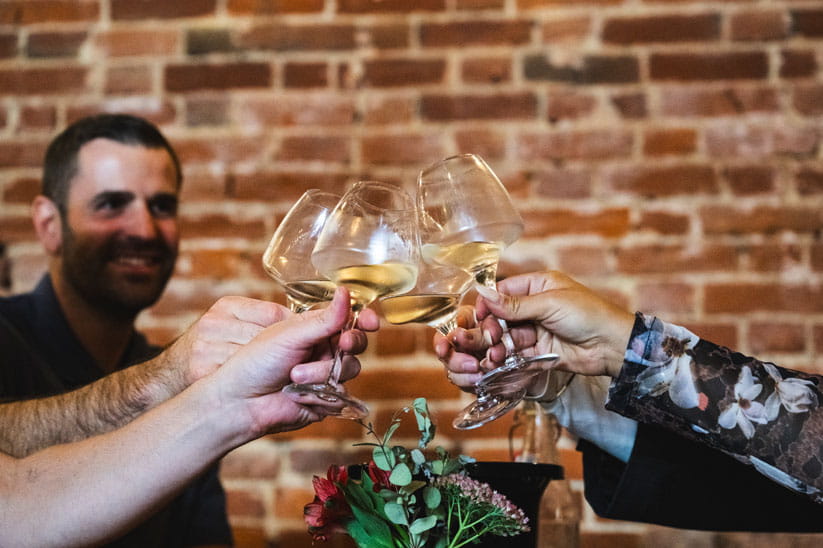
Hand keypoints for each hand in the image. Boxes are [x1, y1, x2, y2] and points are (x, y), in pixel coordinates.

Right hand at [175, 296, 291, 384]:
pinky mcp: (201, 370)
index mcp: (227, 306)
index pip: (274, 315)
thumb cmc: (211, 349)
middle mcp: (215, 322)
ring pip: (255, 360)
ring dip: (269, 371)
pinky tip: (254, 387)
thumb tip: (305, 322)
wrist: (169, 375)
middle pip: (267, 338)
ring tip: (271, 378)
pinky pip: (239, 378)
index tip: (297, 344)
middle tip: (289, 365)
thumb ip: (260, 321)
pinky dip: (252, 384)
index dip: (290, 333)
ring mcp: (206, 346)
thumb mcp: (230, 325)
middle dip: (282, 353)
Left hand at [213, 287, 376, 434]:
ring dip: (323, 372)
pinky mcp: (324, 400)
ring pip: (349, 370)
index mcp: (314, 329)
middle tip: (343, 343)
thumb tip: (346, 292)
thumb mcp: (289, 333)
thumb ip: (323, 318)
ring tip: (294, 376)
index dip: (363, 319)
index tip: (371, 321)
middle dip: (350, 343)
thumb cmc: (254, 362)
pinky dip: (321, 394)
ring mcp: (324, 375)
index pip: (348, 319)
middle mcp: (322, 351)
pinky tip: (298, 393)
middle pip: (356, 344)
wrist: (239, 402)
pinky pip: (340, 395)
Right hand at [475, 271, 633, 377]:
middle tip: (489, 338)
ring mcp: (537, 331)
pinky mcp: (540, 353)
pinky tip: (498, 364)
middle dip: (491, 328)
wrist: (613, 347)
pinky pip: (517, 355)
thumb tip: (483, 292)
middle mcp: (535, 307)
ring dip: (498, 346)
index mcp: (538, 286)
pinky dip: (507, 360)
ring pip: (507, 338)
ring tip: (494, 355)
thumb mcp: (550, 303)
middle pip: (501, 317)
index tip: (478, 316)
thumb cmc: (589, 314)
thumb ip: (515, 304)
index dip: (488, 304)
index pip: (503, 292)